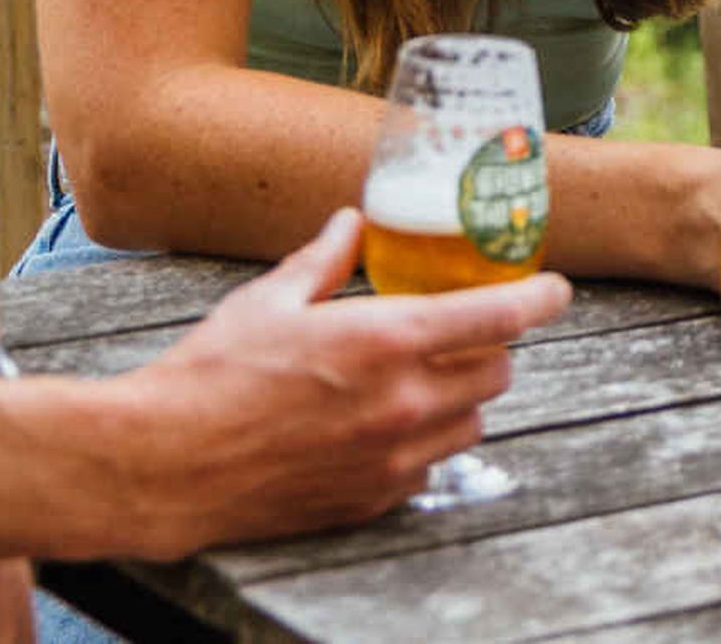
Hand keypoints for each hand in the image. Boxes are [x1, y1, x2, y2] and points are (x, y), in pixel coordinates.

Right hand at [105, 208, 568, 554]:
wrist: (163, 465)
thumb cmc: (210, 376)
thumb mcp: (269, 301)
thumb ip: (325, 261)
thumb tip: (352, 222)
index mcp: (386, 341)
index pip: (499, 317)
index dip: (539, 300)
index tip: (557, 290)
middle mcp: (403, 403)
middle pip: (497, 371)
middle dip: (491, 348)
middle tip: (462, 332)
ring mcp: (390, 457)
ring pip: (472, 422)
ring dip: (462, 398)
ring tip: (420, 379)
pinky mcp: (371, 498)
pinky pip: (430, 467)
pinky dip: (424, 444)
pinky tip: (385, 426)